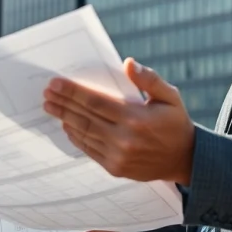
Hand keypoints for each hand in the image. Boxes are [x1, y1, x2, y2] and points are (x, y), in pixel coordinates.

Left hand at [42, 58, 194, 184]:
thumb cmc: (176, 123)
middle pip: (84, 117)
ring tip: (50, 107)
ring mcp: (118, 156)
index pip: (96, 102)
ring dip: (64, 119)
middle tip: (46, 93)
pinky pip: (89, 150)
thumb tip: (128, 63)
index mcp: (136, 118)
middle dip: (63, 104)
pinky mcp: (115, 168)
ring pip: (84, 134)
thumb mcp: (170, 96)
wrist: (185, 159)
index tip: (55, 83)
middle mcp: (124, 139)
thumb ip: (149, 79)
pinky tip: (66, 125)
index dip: (73, 92)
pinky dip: (75, 136)